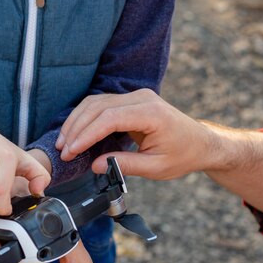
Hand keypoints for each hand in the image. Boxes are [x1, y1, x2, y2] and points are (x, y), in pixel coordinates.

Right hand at [55, 89, 213, 179]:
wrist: (200, 142)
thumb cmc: (182, 155)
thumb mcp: (156, 167)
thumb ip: (125, 165)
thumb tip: (95, 166)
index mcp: (151, 113)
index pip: (110, 118)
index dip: (86, 134)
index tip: (71, 151)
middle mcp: (142, 98)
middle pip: (98, 106)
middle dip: (76, 129)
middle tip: (63, 151)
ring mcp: (136, 95)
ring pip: (96, 102)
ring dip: (77, 122)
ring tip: (64, 143)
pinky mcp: (130, 99)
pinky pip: (101, 104)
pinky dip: (85, 118)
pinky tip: (75, 133)